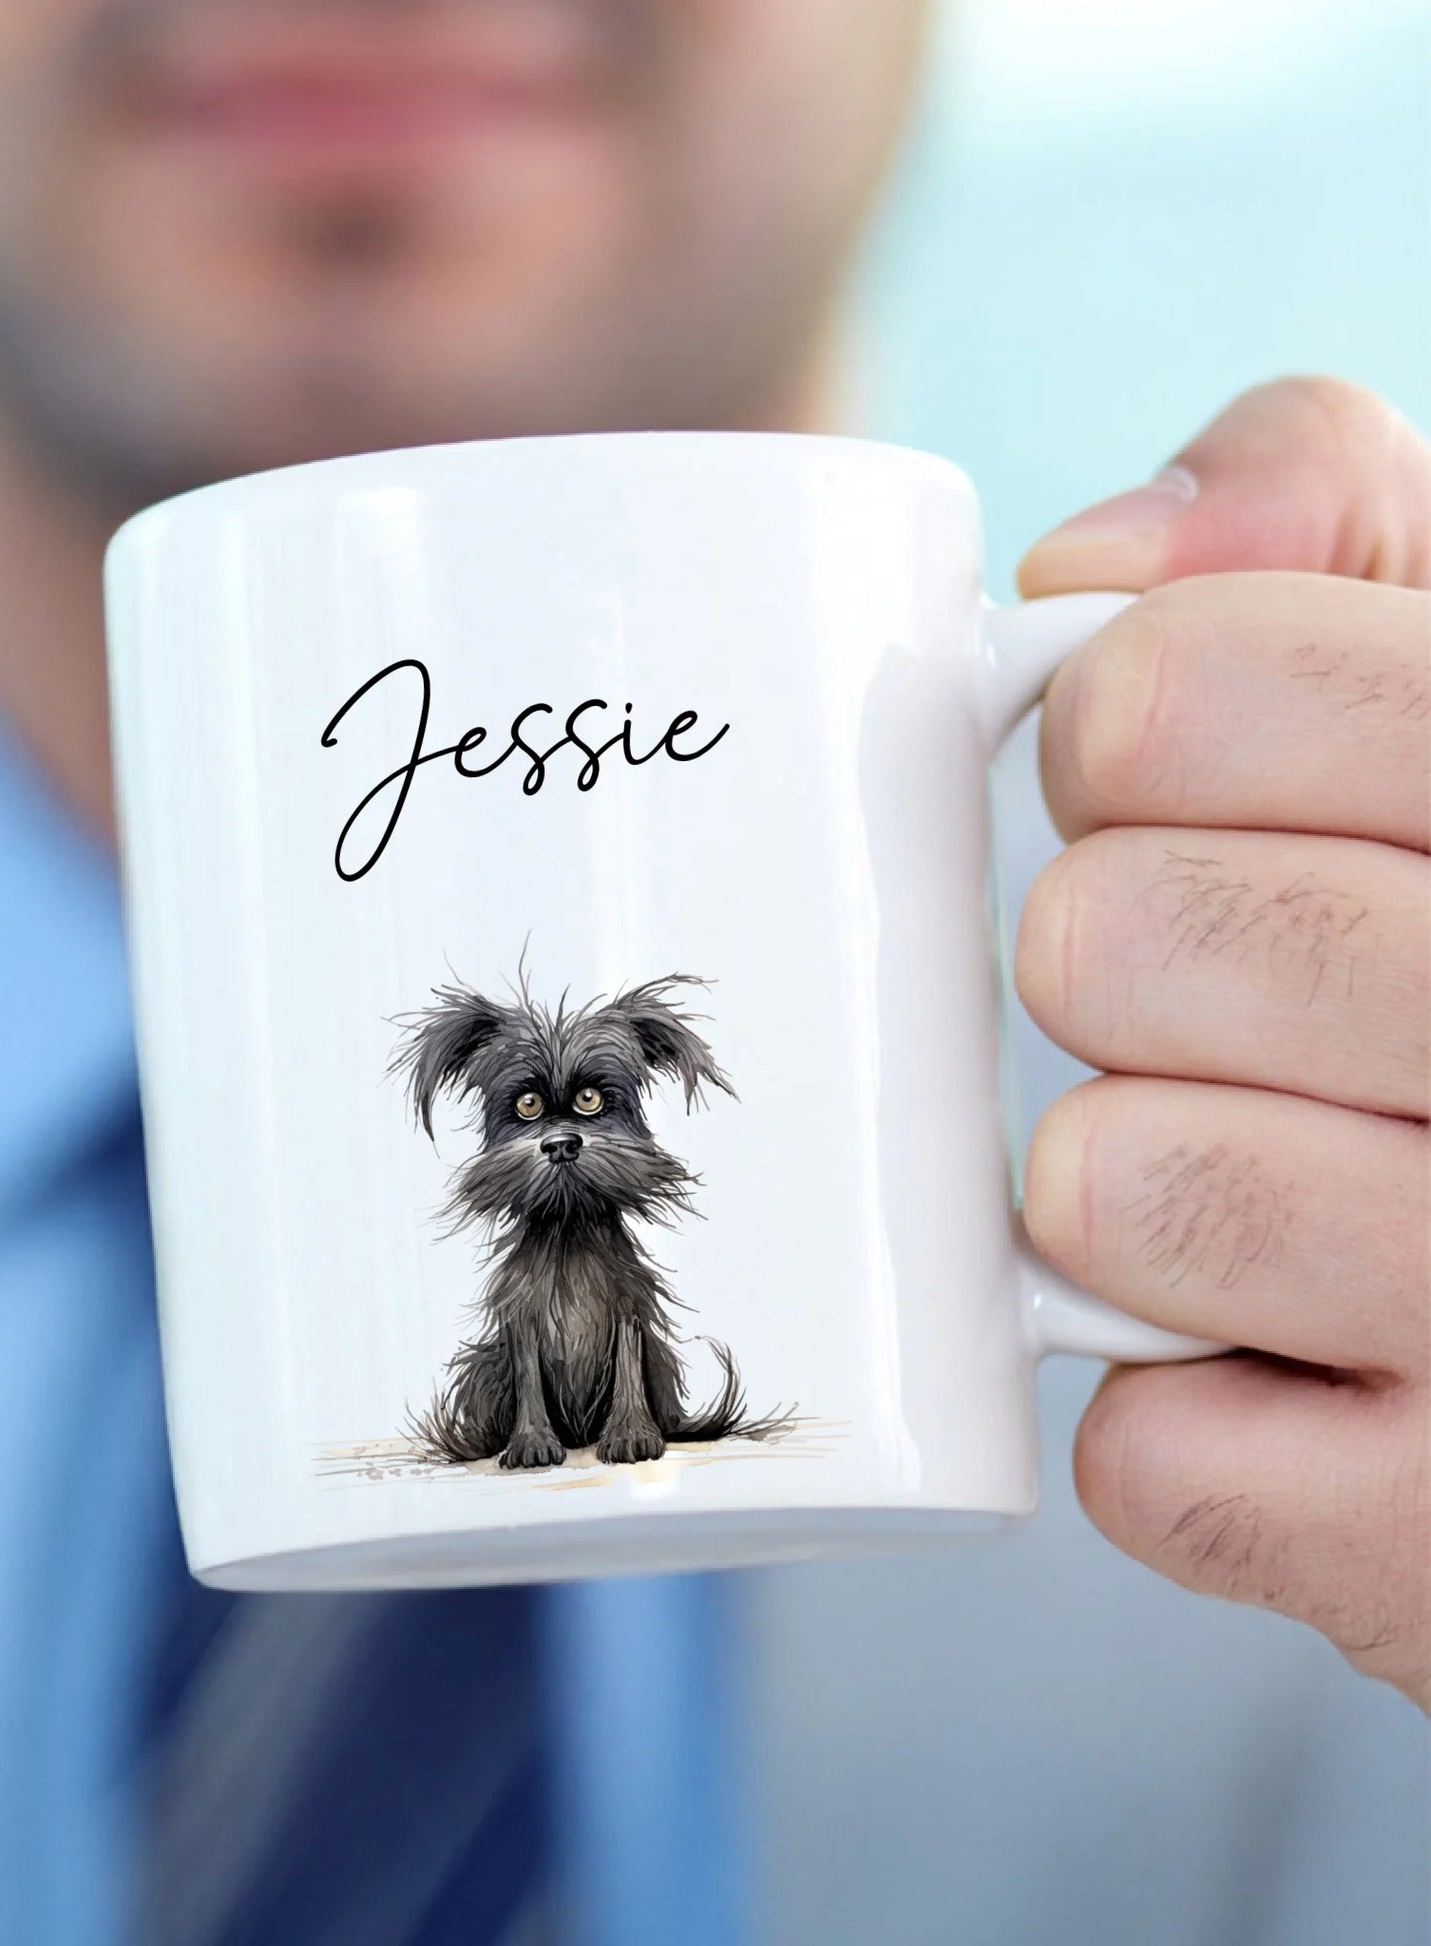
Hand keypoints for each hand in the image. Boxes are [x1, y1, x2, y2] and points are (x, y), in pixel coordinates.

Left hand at [1012, 377, 1430, 1708]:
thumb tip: (1100, 562)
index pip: (1181, 691)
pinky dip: (1191, 1409)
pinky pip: (1158, 1452)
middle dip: (1113, 952)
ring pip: (1113, 1190)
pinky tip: (1316, 1368)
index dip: (1119, 732)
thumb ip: (1334, 539)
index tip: (1160, 768)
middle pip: (1109, 938)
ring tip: (1272, 1171)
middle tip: (1212, 984)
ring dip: (1134, 1181)